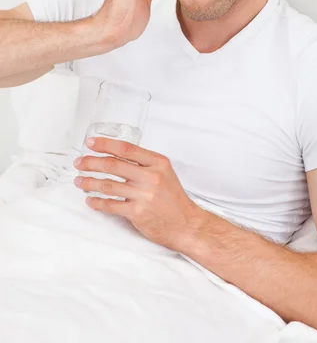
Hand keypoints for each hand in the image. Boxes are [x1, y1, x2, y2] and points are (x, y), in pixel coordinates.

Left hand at [73, 137, 203, 250]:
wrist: (186, 224)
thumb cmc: (173, 198)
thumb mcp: (164, 172)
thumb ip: (144, 163)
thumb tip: (116, 156)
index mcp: (158, 162)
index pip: (126, 148)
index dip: (105, 144)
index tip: (90, 143)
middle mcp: (151, 176)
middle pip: (113, 165)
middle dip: (91, 162)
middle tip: (79, 162)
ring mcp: (144, 195)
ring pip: (108, 185)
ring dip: (90, 182)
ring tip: (79, 180)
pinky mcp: (138, 213)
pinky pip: (111, 205)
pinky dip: (97, 202)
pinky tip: (90, 200)